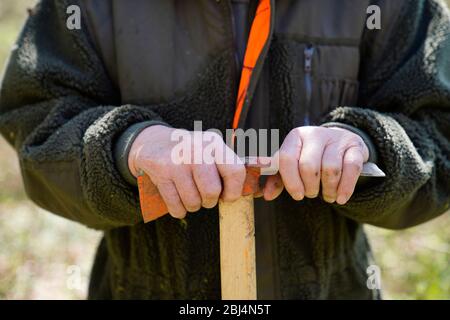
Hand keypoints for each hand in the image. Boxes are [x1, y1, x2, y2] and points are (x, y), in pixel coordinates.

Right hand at [128, 125, 245, 218]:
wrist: (154, 141)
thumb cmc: (191, 152)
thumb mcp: (211, 149)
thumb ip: (230, 166)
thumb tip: (257, 191)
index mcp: (213, 143)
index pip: (235, 171)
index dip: (234, 191)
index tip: (227, 196)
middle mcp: (196, 150)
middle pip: (212, 191)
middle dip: (209, 200)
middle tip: (205, 196)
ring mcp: (177, 162)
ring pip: (193, 201)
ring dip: (193, 205)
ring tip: (190, 194)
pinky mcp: (161, 173)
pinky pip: (176, 206)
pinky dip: (179, 210)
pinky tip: (178, 199)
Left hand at [263, 126, 368, 203]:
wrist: (340, 145)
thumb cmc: (311, 158)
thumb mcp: (292, 166)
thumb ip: (277, 180)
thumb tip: (266, 195)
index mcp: (295, 137)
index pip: (286, 158)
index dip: (290, 181)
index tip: (297, 195)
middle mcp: (315, 134)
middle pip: (309, 166)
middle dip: (310, 187)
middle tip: (312, 194)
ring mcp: (337, 138)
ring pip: (330, 169)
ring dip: (328, 190)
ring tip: (327, 196)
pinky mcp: (355, 146)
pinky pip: (351, 169)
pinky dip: (345, 188)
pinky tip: (341, 198)